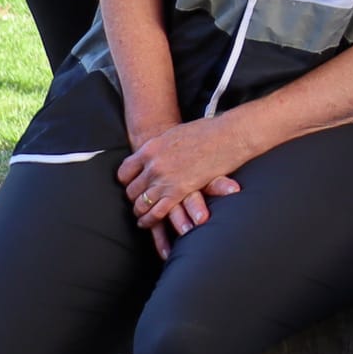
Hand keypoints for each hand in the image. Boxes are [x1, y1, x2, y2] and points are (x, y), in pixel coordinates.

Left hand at [117, 116, 253, 247]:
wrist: (227, 134)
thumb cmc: (207, 131)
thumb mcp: (176, 133)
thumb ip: (163, 144)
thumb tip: (159, 148)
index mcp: (150, 148)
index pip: (125, 170)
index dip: (127, 181)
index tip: (132, 184)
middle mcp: (153, 165)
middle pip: (132, 189)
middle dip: (134, 198)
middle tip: (138, 202)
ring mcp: (164, 179)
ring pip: (141, 203)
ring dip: (140, 212)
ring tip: (141, 217)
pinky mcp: (179, 191)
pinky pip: (157, 212)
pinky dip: (150, 220)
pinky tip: (148, 223)